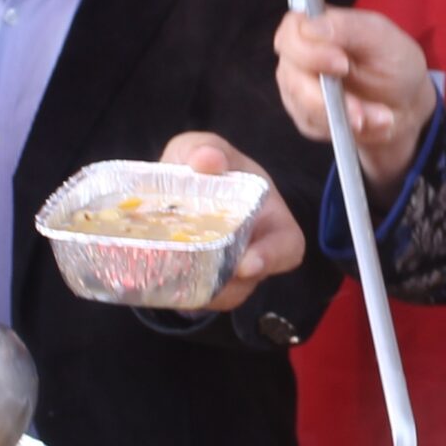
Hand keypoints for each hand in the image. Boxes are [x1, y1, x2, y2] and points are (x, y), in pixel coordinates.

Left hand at [157, 132, 302, 311]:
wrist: (177, 186)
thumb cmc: (203, 167)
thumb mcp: (201, 149)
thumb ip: (203, 147)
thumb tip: (207, 160)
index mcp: (267, 218)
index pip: (287, 246)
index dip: (273, 258)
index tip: (249, 264)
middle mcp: (252, 250)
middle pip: (247, 282)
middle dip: (226, 286)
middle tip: (204, 282)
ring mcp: (227, 272)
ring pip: (220, 296)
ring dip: (199, 292)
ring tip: (173, 280)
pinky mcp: (199, 284)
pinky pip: (194, 298)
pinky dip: (177, 293)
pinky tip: (159, 281)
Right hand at [272, 5, 438, 195]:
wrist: (407, 102)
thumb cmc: (393, 60)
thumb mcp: (380, 36)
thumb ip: (346, 26)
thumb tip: (310, 26)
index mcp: (313, 26)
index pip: (290, 33)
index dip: (310, 51)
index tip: (342, 64)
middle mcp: (298, 56)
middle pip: (290, 76)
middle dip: (326, 96)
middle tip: (360, 107)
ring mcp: (298, 88)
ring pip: (303, 106)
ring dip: (345, 115)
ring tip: (380, 116)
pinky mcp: (306, 116)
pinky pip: (314, 126)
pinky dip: (346, 127)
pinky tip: (370, 122)